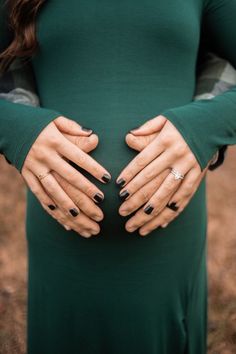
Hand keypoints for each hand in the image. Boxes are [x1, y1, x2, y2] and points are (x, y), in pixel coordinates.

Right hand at [21, 116, 110, 237]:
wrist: (9, 126)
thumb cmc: (38, 123)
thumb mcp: (56, 120)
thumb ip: (75, 129)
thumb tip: (95, 138)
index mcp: (56, 141)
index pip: (79, 157)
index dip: (93, 168)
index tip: (107, 179)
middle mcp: (46, 156)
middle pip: (69, 178)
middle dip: (86, 193)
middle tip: (101, 206)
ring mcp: (35, 168)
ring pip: (54, 191)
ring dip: (68, 206)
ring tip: (82, 219)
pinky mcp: (26, 175)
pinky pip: (38, 194)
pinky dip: (50, 206)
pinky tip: (61, 218)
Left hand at [116, 115, 208, 235]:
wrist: (212, 123)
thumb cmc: (183, 122)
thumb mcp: (164, 119)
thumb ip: (146, 128)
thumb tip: (128, 137)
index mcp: (165, 141)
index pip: (142, 161)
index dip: (130, 175)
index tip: (119, 188)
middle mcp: (176, 155)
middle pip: (151, 180)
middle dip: (135, 198)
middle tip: (121, 212)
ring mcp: (188, 167)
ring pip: (167, 193)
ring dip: (151, 210)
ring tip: (137, 224)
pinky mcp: (198, 175)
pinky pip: (185, 196)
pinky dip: (173, 210)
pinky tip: (161, 223)